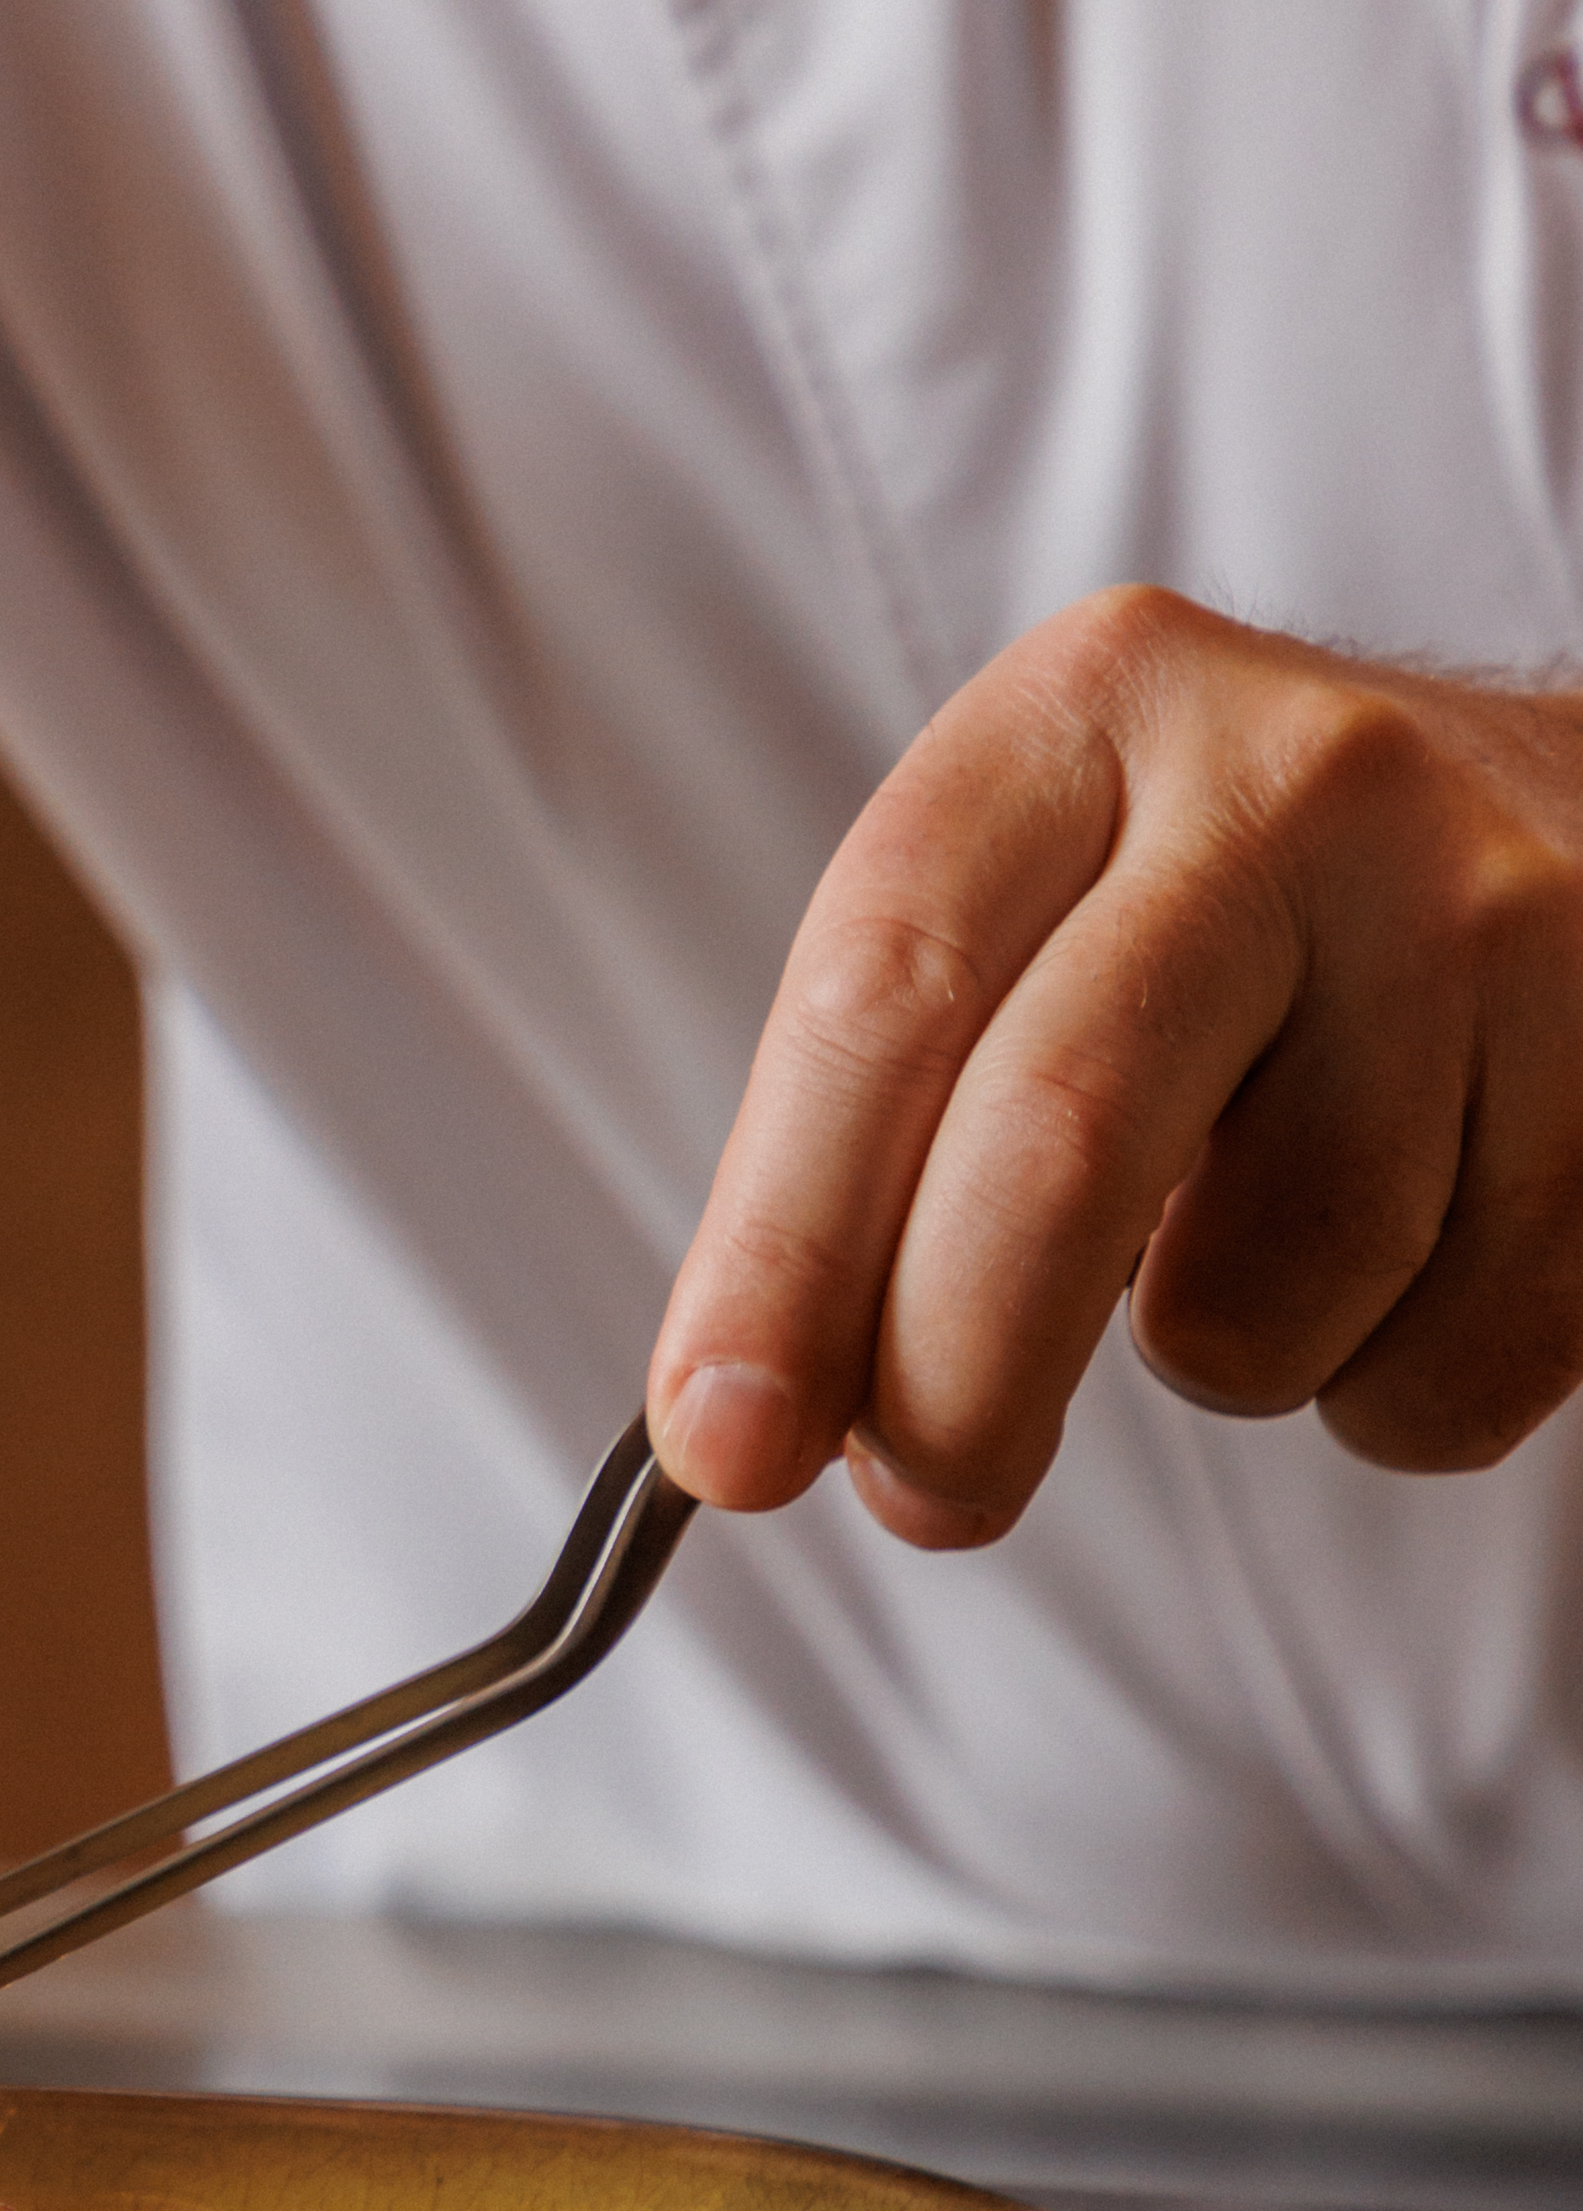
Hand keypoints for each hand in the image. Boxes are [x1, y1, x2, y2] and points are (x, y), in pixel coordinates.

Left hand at [647, 590, 1582, 1547]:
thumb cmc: (1251, 914)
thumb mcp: (1055, 907)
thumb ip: (896, 1118)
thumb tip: (750, 1411)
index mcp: (1092, 712)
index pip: (887, 992)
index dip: (781, 1242)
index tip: (722, 1438)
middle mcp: (1293, 782)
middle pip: (1061, 1133)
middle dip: (952, 1375)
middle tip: (918, 1498)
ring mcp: (1488, 922)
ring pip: (1266, 1290)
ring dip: (1220, 1361)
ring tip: (1257, 1248)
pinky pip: (1444, 1369)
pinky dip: (1384, 1391)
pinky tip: (1407, 1263)